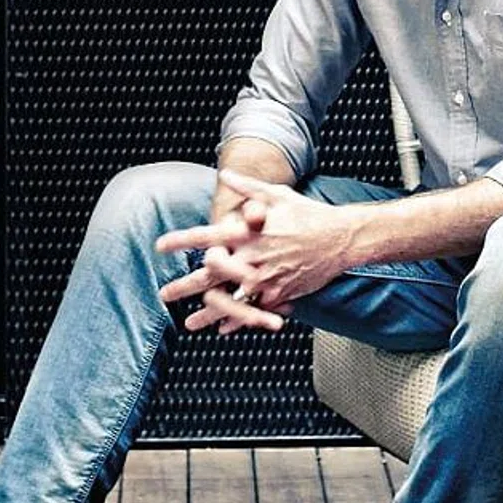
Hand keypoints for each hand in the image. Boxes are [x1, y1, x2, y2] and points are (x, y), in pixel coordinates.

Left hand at [156, 170, 356, 328]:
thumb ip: (248, 188)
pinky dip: (239, 319)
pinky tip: (224, 328)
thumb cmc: (308, 214)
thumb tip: (226, 174)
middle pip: (211, 276)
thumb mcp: (277, 195)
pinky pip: (255, 309)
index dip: (181, 242)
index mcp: (248, 232)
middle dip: (184, 286)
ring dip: (208, 314)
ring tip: (190, 324)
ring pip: (230, 300)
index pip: (207, 237)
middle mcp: (253, 257)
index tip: (161, 247)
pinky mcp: (281, 293)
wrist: (341, 238)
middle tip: (165, 294)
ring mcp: (267, 278)